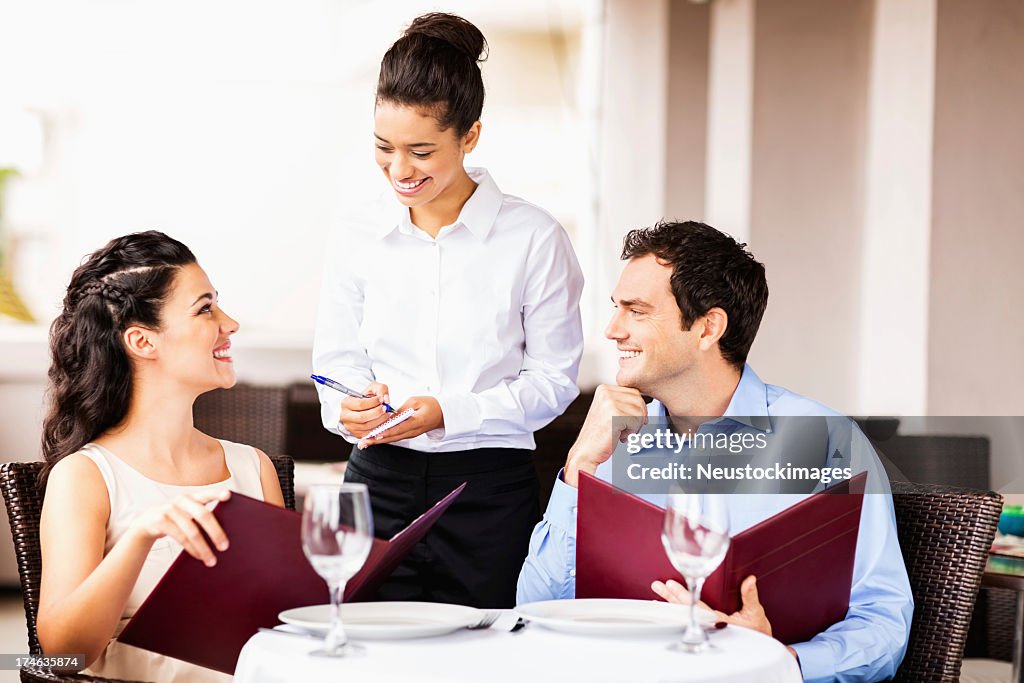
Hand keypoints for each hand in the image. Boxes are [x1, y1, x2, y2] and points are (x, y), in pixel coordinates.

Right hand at [128, 489, 231, 566]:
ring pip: (191, 531)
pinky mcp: (160, 520)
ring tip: (212, 560)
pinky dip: (191, 549)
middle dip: (215, 532)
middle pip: (203, 515)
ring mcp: (170, 509)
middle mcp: (182, 500)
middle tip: (225, 546)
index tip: (228, 495)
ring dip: (203, 548)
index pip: (207, 493)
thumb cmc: (175, 518)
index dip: (217, 493)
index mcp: (192, 496)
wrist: (146, 522)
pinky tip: (198, 556)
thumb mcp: (187, 513)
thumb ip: (202, 516)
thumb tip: (223, 536)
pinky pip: (180, 537)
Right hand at [339, 382, 390, 437]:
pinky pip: (368, 433)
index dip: (373, 402)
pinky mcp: (356, 434)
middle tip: (385, 408)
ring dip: (379, 420)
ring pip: (366, 426)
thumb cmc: (368, 398)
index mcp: (346, 403)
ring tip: (386, 414)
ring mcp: (350, 426)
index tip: (381, 399)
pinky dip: (377, 428)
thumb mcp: (373, 388)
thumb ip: (381, 389)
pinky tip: (383, 421)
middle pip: (362, 417)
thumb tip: (385, 399)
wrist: (364, 408)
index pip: (360, 404)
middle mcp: (345, 416)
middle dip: (377, 413)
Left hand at [359, 396, 443, 446]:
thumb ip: (403, 409)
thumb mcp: (416, 401)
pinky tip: (375, 439)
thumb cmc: (430, 405)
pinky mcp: (409, 434)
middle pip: (393, 437)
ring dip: (379, 441)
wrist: (441, 414)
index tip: (375, 433)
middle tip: (364, 442)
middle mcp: (413, 431)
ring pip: (393, 439)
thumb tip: (389, 414)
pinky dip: (384, 438)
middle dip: (378, 440)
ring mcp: (411, 434)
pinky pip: (395, 437)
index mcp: (417, 421)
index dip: (387, 431)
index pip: (400, 428)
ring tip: (365, 442)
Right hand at [564, 384, 647, 486]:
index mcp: (604, 389)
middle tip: (625, 428)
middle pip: (639, 400)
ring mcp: (609, 402)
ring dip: (634, 426)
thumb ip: (623, 403)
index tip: (628, 421)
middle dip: (638, 417)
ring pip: (640, 411)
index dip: (637, 409)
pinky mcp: (614, 414)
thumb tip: (643, 403)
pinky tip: (619, 436)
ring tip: (620, 432)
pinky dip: (631, 432)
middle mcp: (605, 392)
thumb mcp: (609, 411)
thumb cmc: (598, 435)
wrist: (586, 452)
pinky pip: (636, 421)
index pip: (634, 393)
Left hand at [651, 575, 772, 637]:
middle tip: (659, 586)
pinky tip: (668, 601)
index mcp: (718, 622)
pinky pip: (689, 616)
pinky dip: (678, 608)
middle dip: (671, 597)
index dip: (683, 595)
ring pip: (685, 612)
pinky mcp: (706, 624)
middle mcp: (709, 624)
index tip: (672, 585)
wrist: (758, 647)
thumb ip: (750, 596)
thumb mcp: (755, 612)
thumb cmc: (757, 630)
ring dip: (671, 601)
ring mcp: (706, 625)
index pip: (696, 607)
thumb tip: (749, 580)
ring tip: (659, 590)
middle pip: (686, 610)